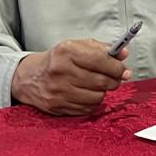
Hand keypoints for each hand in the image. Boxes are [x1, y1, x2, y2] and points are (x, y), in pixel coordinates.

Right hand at [11, 39, 129, 115]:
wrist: (31, 77)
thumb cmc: (59, 59)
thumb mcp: (78, 46)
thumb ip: (102, 48)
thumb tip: (124, 54)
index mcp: (67, 52)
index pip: (100, 60)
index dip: (117, 66)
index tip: (124, 70)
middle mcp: (60, 71)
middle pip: (100, 81)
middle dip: (115, 80)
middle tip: (117, 78)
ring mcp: (58, 91)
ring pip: (96, 97)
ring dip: (103, 92)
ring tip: (99, 85)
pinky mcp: (57, 106)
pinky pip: (87, 108)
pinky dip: (92, 102)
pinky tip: (87, 94)